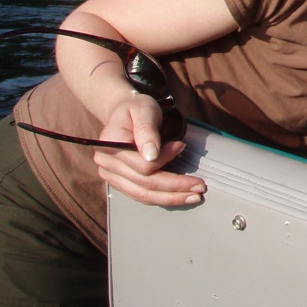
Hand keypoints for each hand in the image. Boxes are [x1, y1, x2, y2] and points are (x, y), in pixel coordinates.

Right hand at [90, 94, 205, 205]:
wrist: (124, 112)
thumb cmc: (136, 108)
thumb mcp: (144, 109)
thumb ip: (147, 131)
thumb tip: (152, 155)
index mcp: (109, 145)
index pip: (141, 164)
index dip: (165, 159)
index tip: (182, 146)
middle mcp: (106, 165)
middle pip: (144, 184)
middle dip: (174, 187)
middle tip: (200, 187)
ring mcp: (110, 176)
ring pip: (142, 194)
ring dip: (170, 198)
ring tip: (193, 196)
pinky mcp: (119, 182)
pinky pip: (140, 195)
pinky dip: (161, 197)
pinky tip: (178, 196)